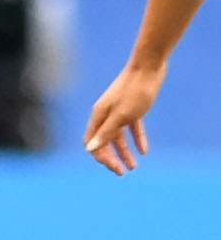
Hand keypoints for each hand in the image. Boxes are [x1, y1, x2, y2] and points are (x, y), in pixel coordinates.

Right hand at [84, 60, 166, 175]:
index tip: (115, 168)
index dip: (101, 157)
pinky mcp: (132, 108)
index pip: (92, 142)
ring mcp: (118, 111)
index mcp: (99, 115)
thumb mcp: (122, 116)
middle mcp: (106, 114)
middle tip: (123, 172)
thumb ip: (106, 132)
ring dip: (124, 152)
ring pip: (118, 136)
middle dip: (111, 158)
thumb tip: (90, 149)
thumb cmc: (135, 91)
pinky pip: (131, 128)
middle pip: (103, 141)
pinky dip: (136, 139)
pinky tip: (144, 151)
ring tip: (134, 166)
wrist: (149, 67)